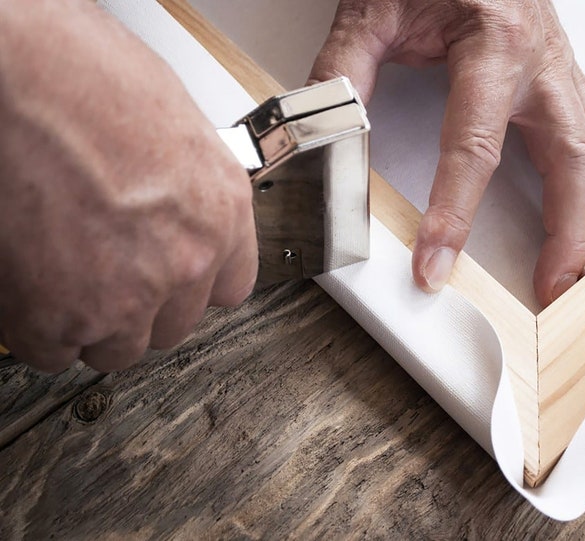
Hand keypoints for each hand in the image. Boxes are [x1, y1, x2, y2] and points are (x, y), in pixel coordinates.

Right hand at [0, 2, 257, 371]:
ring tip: (61, 276)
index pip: (230, 288)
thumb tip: (166, 218)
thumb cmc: (85, 76)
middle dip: (140, 305)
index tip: (172, 282)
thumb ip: (183, 195)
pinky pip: (55, 351)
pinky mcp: (62, 316)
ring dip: (91, 323)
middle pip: (173, 324)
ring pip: (117, 346)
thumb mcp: (174, 133)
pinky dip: (39, 329)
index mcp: (221, 212)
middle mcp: (187, 259)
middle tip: (103, 272)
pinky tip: (30, 288)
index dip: (193, 287)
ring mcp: (128, 294)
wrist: (21, 71)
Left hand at [310, 0, 584, 306]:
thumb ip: (346, 66)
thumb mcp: (376, 7)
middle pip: (570, 159)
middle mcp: (539, 60)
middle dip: (566, 232)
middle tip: (551, 287)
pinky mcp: (561, 75)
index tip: (436, 262)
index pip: (474, 146)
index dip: (454, 212)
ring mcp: (558, 68)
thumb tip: (326, 125)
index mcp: (493, 42)